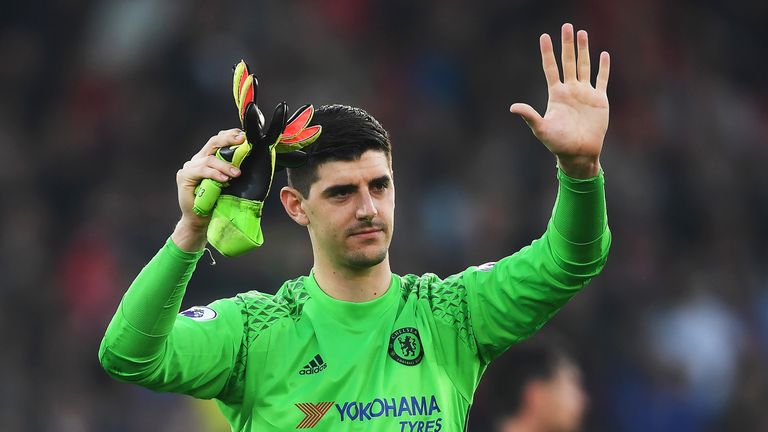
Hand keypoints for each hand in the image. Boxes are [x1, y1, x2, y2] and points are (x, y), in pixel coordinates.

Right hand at [176, 129, 243, 230]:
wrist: (201, 220)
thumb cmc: (217, 201)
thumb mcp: (229, 182)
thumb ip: (233, 170)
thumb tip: (253, 160)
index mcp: (209, 157)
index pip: (219, 140)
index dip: (231, 135)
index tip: (244, 135)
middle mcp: (198, 159)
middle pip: (214, 142)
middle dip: (229, 140)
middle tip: (242, 140)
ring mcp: (190, 167)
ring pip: (209, 159)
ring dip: (225, 165)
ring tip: (236, 174)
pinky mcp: (184, 176)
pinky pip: (201, 171)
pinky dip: (214, 174)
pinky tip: (224, 179)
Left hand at [510, 23, 609, 177]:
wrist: (579, 154)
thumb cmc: (557, 143)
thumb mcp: (541, 129)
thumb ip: (529, 116)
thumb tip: (512, 107)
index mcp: (556, 94)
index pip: (550, 68)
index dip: (547, 52)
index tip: (544, 36)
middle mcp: (570, 90)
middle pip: (568, 61)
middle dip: (567, 44)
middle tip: (566, 26)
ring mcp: (585, 93)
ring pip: (583, 66)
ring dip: (583, 50)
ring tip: (582, 33)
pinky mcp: (599, 100)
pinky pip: (601, 79)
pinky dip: (603, 67)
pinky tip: (603, 54)